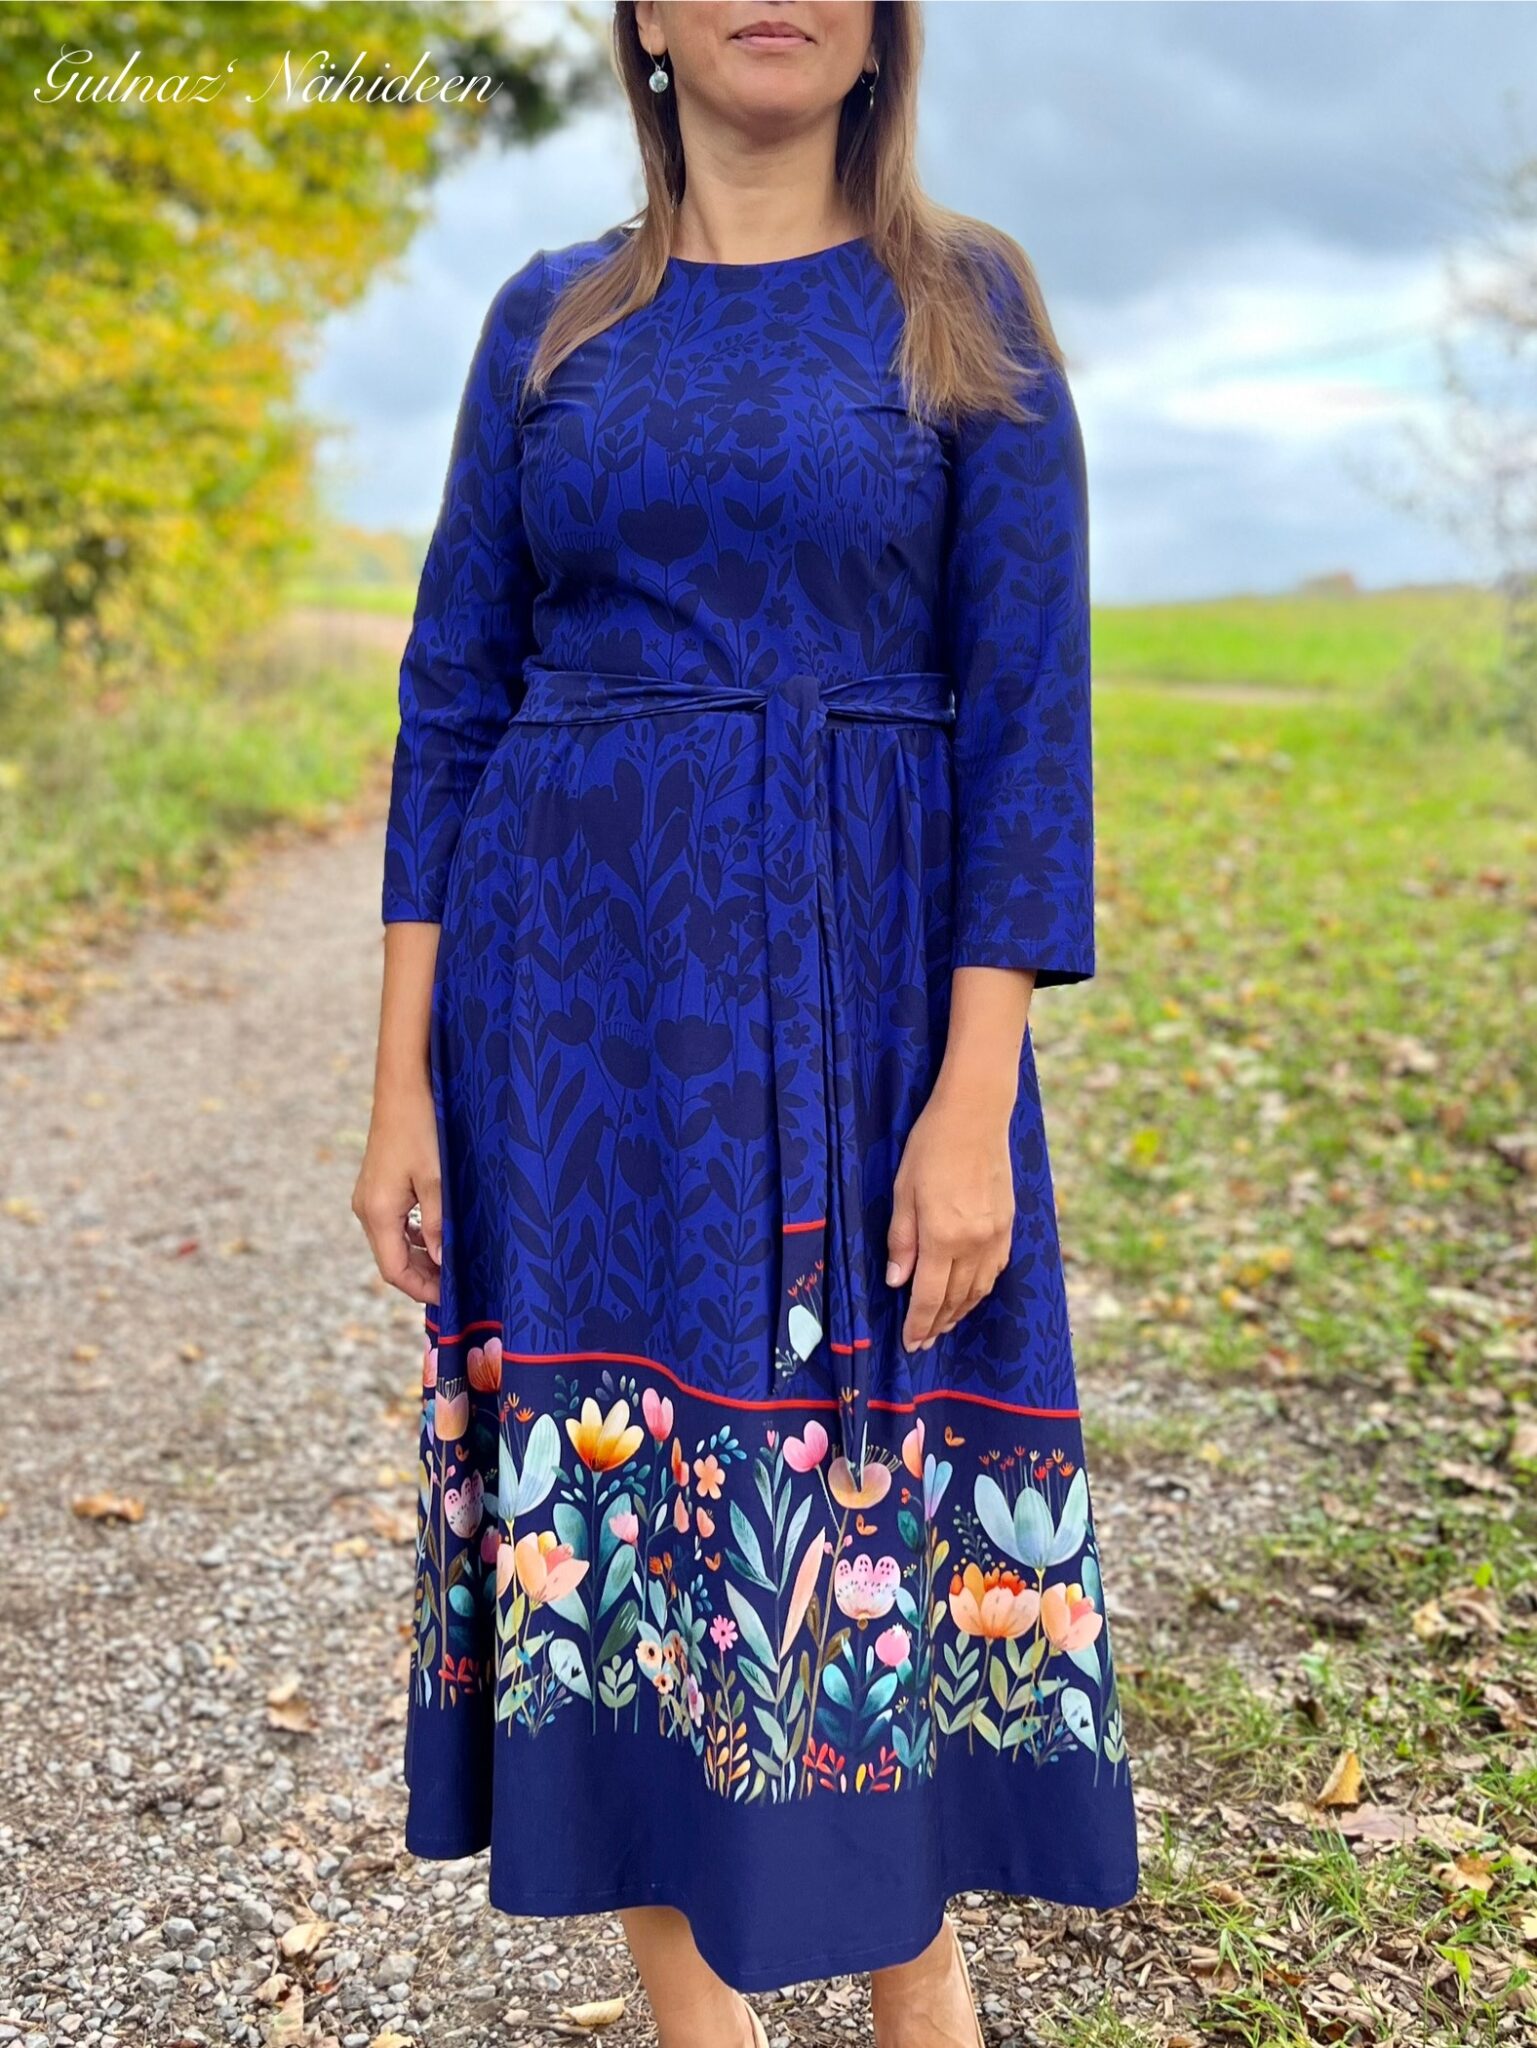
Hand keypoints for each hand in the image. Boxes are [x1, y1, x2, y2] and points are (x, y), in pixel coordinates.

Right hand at [352, 1079, 443, 1305]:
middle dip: (423, 1276)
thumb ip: (439, 1223)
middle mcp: (366, 1209)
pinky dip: (414, 1236)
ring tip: (453, 1263)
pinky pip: (394, 1224)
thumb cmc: (422, 1128)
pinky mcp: (377, 1187)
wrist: (403, 1087)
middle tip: (458, 1285)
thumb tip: (444, 1262)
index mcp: (377, 1212)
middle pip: (392, 1259)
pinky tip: (440, 1234)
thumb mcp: (437, 1179)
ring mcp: (369, 1197)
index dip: (421, 1289)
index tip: (451, 1297)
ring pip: (393, 1242)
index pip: (394, 1270)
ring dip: (420, 1256)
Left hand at [886, 1071, 1015, 1351]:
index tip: (909, 1343)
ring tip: (944, 1325)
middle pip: (956, 1300)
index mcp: (944, 1237)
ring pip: (979, 1289)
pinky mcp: (1008, 1225)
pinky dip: (981, 1289)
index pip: (929, 1297)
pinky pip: (995, 1270)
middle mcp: (974, 1243)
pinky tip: (970, 1294)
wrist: (975, 1116)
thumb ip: (902, 1241)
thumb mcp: (903, 1193)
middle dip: (938, 1325)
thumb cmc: (930, 1148)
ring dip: (960, 1312)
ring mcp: (996, 1235)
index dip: (918, 1324)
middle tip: (923, 1342)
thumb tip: (898, 1281)